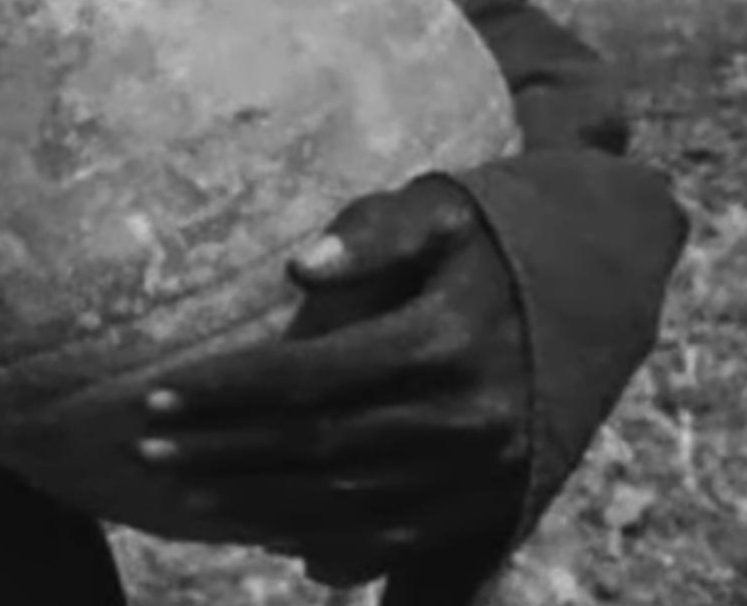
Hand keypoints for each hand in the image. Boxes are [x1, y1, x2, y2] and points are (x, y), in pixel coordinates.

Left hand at [129, 175, 531, 588]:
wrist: (603, 277)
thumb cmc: (497, 228)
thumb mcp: (444, 203)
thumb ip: (377, 226)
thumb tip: (302, 266)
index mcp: (445, 341)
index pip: (306, 378)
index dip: (226, 393)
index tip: (153, 397)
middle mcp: (468, 417)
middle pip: (318, 448)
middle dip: (222, 453)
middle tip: (143, 451)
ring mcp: (487, 469)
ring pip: (352, 504)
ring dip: (261, 505)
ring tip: (186, 494)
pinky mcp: (500, 500)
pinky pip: (404, 536)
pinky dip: (333, 545)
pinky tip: (273, 538)